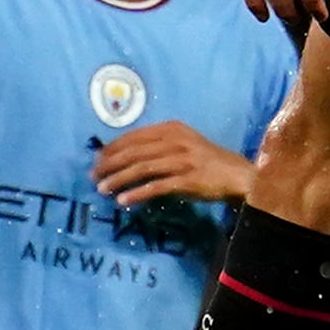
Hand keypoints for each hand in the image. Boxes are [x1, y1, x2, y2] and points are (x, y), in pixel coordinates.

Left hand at [93, 121, 253, 206]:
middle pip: (135, 151)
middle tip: (93, 175)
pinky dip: (138, 193)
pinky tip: (124, 200)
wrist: (236, 174)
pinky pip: (157, 186)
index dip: (113, 147)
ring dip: (119, 179)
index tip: (97, 159)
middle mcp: (175, 141)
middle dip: (110, 163)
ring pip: (142, 168)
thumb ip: (157, 146)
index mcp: (171, 129)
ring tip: (103, 188)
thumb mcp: (182, 144)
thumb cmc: (205, 160)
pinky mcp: (188, 180)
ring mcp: (182, 160)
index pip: (134, 136)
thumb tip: (124, 158)